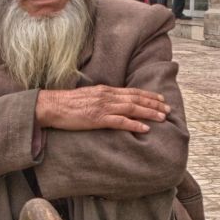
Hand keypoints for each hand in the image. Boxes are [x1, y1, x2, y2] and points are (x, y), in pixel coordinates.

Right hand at [35, 85, 169, 132]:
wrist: (51, 106)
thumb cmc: (67, 104)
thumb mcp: (88, 97)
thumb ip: (102, 99)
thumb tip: (114, 103)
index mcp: (105, 90)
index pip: (131, 91)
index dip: (148, 95)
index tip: (160, 99)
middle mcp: (107, 96)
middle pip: (136, 98)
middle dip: (154, 104)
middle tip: (168, 109)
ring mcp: (103, 107)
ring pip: (132, 108)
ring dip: (149, 113)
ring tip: (162, 117)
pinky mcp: (97, 118)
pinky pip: (120, 122)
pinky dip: (134, 124)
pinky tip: (144, 128)